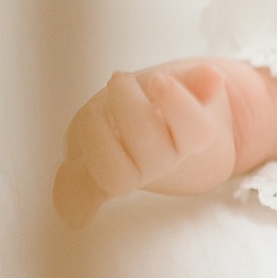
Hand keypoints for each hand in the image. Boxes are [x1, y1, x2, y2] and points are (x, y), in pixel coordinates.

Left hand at [52, 62, 237, 227]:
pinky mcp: (97, 183)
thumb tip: (212, 77)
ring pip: (116, 175)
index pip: (195, 130)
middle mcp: (163, 164)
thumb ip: (195, 81)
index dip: (176, 103)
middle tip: (119, 79)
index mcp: (190, 139)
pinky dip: (69, 196)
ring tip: (96, 108)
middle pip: (150, 148)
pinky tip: (64, 169)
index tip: (159, 80)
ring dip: (97, 136)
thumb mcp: (183, 84)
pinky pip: (82, 201)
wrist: (153, 137)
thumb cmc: (163, 103)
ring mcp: (131, 176)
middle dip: (129, 107)